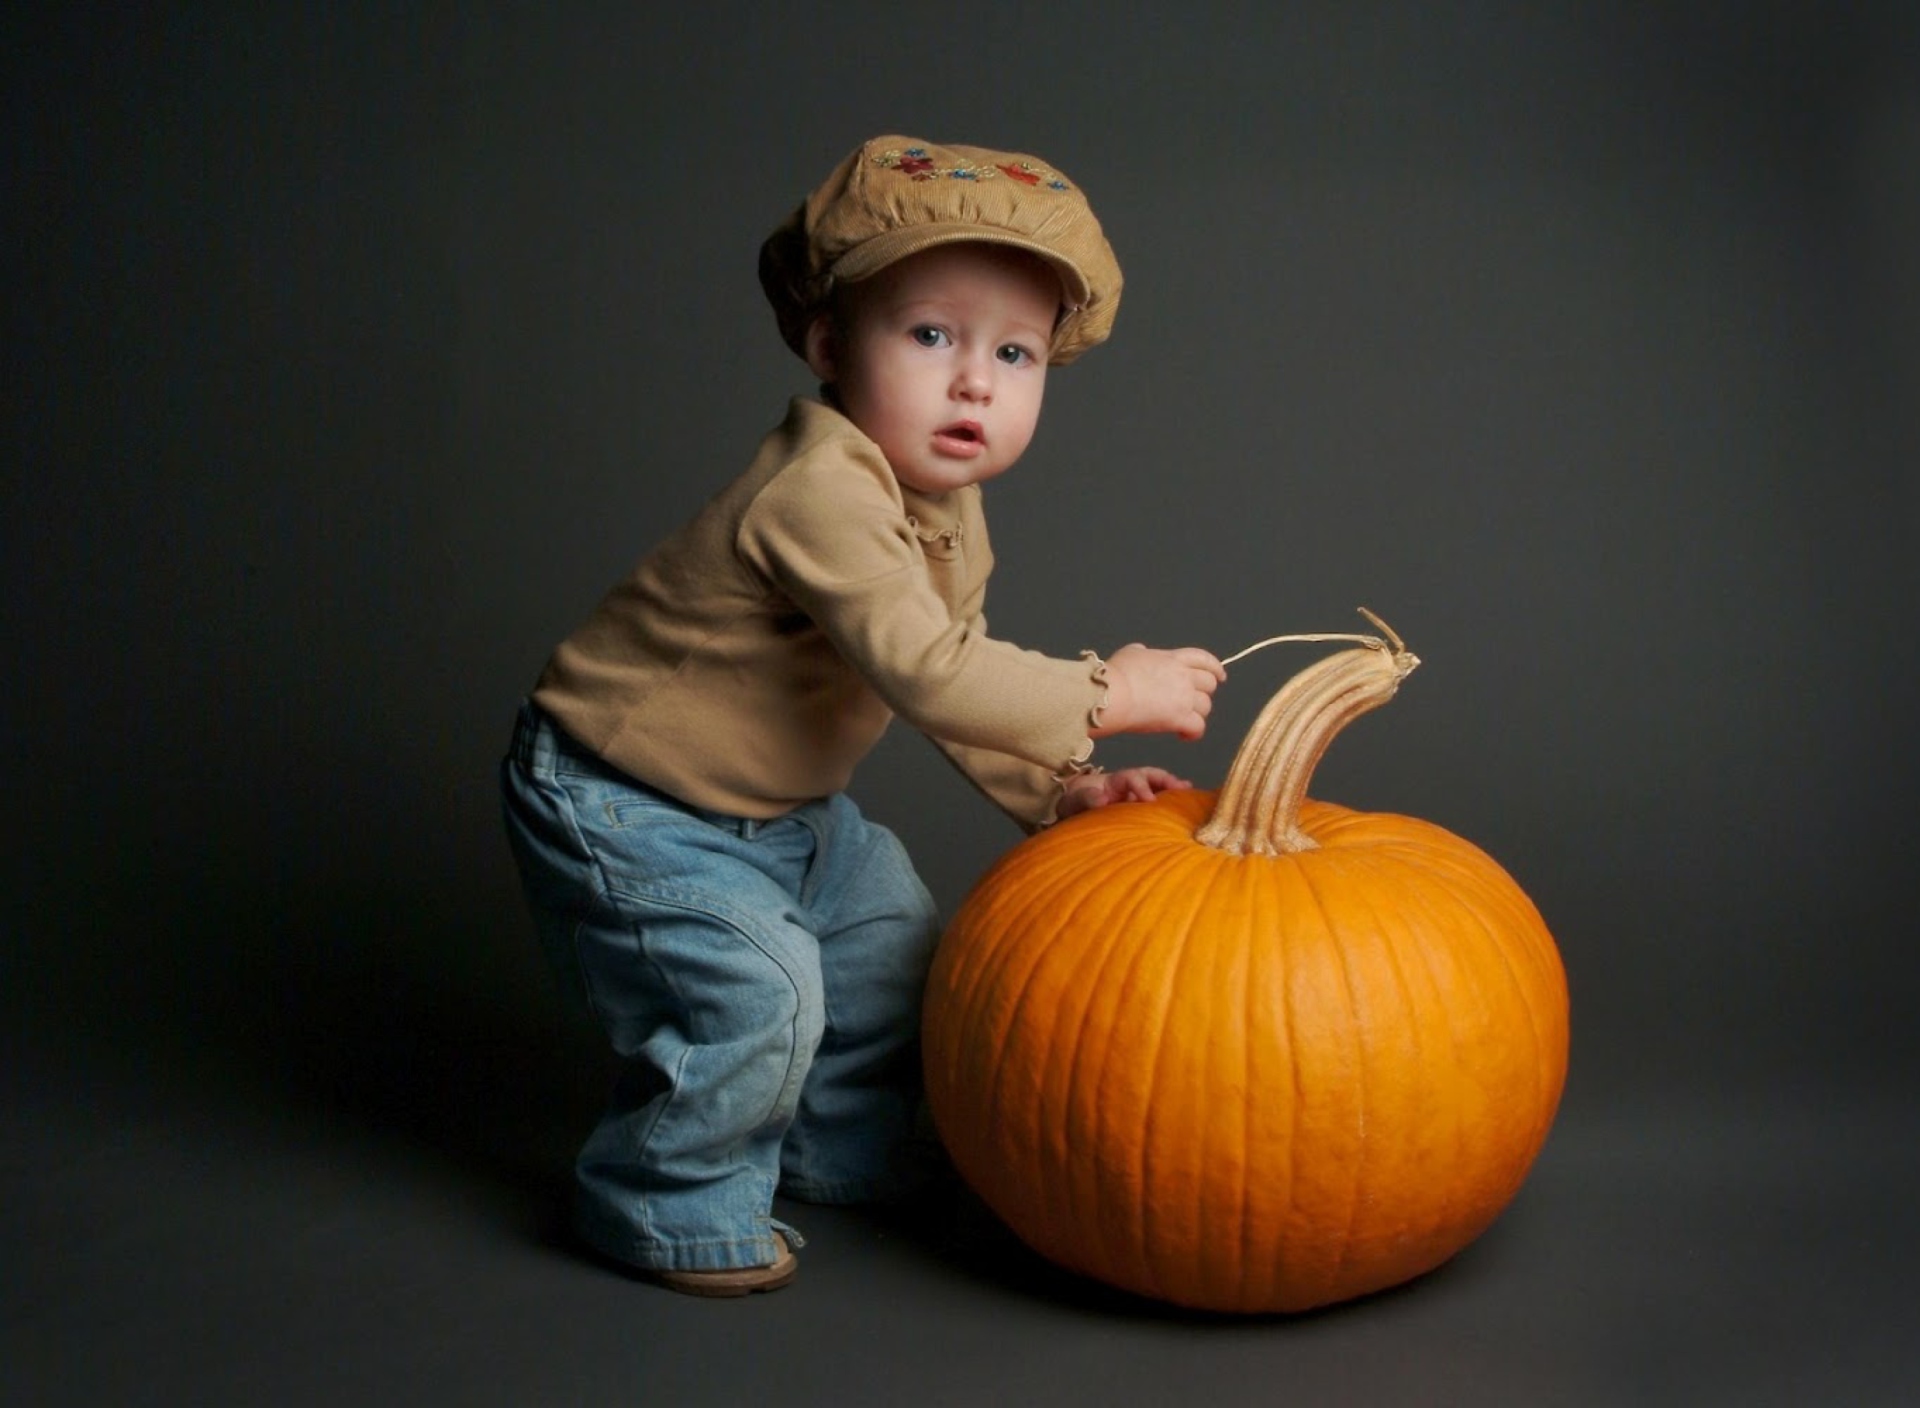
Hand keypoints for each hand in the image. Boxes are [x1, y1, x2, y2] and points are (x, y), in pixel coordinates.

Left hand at [1058, 766, 1192, 819]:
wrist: (1068, 809)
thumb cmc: (1072, 803)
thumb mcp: (1074, 800)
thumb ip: (1086, 799)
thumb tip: (1101, 799)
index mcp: (1112, 781)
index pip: (1131, 778)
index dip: (1141, 786)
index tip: (1149, 800)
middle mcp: (1126, 784)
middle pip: (1150, 776)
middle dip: (1166, 780)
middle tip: (1181, 788)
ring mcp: (1132, 795)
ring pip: (1156, 785)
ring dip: (1172, 787)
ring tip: (1188, 792)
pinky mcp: (1135, 807)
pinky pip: (1155, 800)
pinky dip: (1169, 800)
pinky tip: (1184, 802)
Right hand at [1094, 644, 1225, 739]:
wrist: (1113, 694)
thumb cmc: (1116, 674)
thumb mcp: (1130, 653)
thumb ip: (1142, 652)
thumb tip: (1142, 651)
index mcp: (1173, 659)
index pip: (1203, 659)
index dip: (1215, 667)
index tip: (1220, 675)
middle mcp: (1183, 676)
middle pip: (1209, 684)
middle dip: (1203, 693)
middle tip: (1192, 702)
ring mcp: (1184, 698)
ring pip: (1205, 707)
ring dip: (1197, 714)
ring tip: (1182, 720)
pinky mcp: (1180, 718)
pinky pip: (1198, 727)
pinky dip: (1192, 733)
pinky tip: (1182, 735)